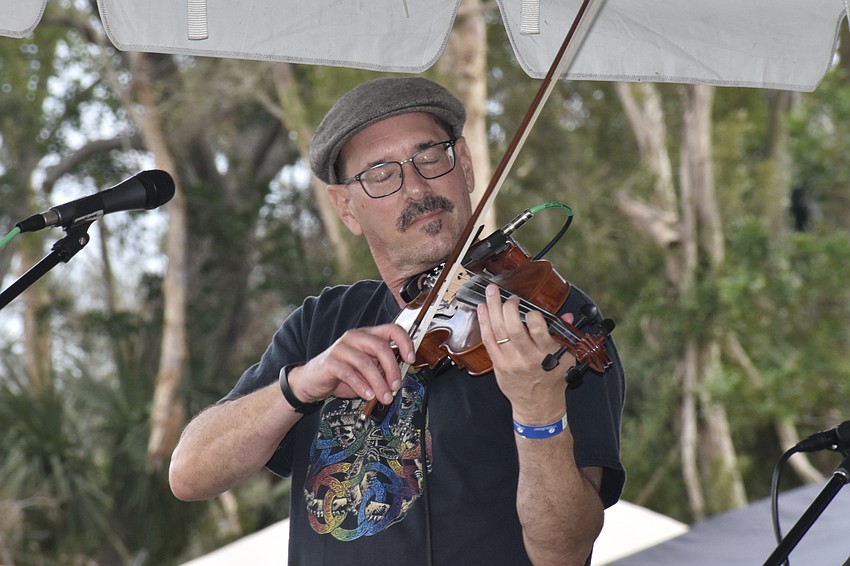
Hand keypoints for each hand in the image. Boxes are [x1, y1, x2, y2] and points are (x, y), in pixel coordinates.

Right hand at [287, 323, 414, 406]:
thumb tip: (401, 378)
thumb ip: (382, 370)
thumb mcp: (367, 371)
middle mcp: (355, 337)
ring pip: (366, 362)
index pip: (392, 329)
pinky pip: (349, 373)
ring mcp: (342, 347)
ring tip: (384, 397)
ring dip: (379, 383)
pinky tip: (368, 395)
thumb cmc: (342, 375)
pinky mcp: (331, 361)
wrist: (312, 381)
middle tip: (396, 386)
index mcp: (368, 335)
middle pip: (380, 346)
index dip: (405, 343)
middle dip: (392, 369)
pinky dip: (362, 386)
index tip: (411, 360)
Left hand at [477, 283, 574, 423]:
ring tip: (490, 293)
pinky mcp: (498, 364)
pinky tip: (482, 310)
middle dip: (508, 308)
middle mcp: (527, 358)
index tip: (531, 309)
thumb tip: (566, 315)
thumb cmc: (552, 380)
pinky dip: (484, 323)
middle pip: (513, 330)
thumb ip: (565, 334)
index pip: (539, 331)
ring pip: (498, 333)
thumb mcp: (566, 358)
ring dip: (492, 310)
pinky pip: (488, 341)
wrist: (538, 405)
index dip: (533, 316)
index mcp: (547, 354)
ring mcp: (510, 362)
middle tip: (509, 296)